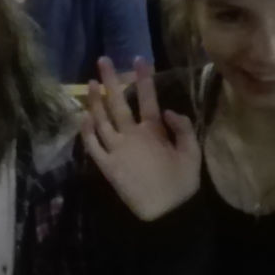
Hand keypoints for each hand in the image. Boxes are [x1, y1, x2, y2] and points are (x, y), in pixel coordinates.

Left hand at [81, 58, 200, 222]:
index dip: (143, 78)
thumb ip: (183, 129)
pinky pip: (92, 146)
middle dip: (111, 80)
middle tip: (102, 60)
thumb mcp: (192, 154)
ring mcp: (117, 150)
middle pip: (118, 103)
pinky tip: (82, 117)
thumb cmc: (181, 184)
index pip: (148, 98)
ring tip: (90, 82)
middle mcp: (132, 136)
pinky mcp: (107, 166)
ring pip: (101, 120)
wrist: (165, 215)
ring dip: (94, 100)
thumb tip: (169, 111)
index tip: (139, 59)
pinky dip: (86, 131)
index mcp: (154, 132)